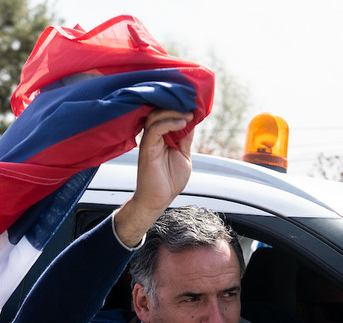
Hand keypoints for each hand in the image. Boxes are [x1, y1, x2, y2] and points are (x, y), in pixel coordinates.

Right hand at [114, 109, 194, 246]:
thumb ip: (186, 138)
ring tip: (188, 114)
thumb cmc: (170, 181)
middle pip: (160, 110)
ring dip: (174, 112)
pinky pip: (155, 129)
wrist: (157, 200)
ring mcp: (149, 141)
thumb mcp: (184, 155)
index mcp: (162, 136)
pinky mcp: (146, 148)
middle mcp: (153, 135)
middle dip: (176, 104)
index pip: (168, 113)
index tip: (195, 102)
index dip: (180, 105)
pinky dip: (169, 122)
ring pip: (156, 116)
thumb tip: (193, 120)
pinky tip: (182, 123)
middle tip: (192, 104)